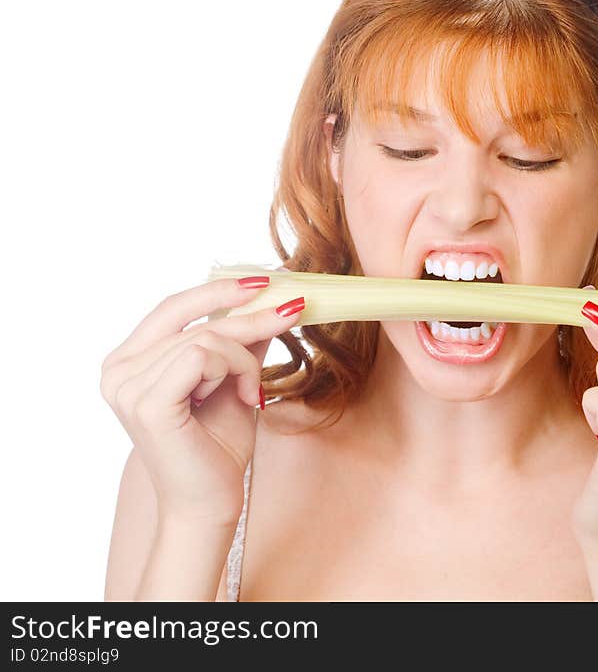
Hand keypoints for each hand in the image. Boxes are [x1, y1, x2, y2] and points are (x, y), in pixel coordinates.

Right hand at [100, 274, 303, 527]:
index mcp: (129, 361)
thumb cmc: (216, 447)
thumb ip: (240, 342)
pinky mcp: (146, 402)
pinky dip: (234, 369)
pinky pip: (202, 356)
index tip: (263, 281)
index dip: (217, 291)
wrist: (211, 503)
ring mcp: (127, 386)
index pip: (173, 307)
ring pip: (205, 337)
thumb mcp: (233, 380)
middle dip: (249, 315)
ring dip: (243, 359)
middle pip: (192, 318)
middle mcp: (118, 370)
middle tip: (293, 310)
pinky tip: (242, 396)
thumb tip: (266, 299)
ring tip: (251, 390)